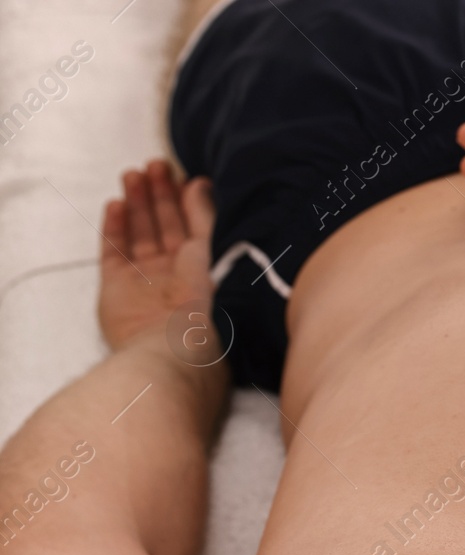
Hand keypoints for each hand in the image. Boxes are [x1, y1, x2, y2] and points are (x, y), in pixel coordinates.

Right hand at [97, 161, 214, 349]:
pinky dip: (114, 226)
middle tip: (155, 164)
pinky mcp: (116, 285)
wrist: (174, 342)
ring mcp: (145, 278)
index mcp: (204, 267)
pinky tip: (115, 203)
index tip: (182, 173)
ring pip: (138, 232)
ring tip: (133, 174)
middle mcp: (174, 272)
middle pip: (164, 224)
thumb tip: (200, 183)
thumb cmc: (206, 301)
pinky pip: (114, 249)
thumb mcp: (213, 250)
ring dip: (136, 202)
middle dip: (159, 193)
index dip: (187, 199)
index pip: (193, 225)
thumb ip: (205, 216)